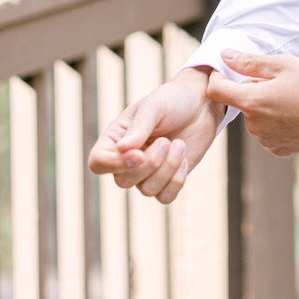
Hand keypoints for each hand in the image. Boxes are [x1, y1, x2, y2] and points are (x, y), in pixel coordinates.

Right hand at [87, 67, 223, 203]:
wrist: (200, 106)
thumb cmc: (172, 101)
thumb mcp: (154, 108)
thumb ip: (139, 128)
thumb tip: (121, 149)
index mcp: (114, 139)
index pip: (98, 163)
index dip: (115, 164)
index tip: (140, 153)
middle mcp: (126, 160)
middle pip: (123, 181)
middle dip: (150, 164)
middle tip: (166, 141)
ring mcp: (146, 172)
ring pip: (147, 190)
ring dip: (168, 168)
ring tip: (179, 144)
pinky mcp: (167, 180)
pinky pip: (165, 197)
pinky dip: (177, 180)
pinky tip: (184, 159)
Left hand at [206, 50, 298, 157]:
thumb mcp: (283, 64)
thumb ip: (250, 62)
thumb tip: (225, 56)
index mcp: (253, 102)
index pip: (216, 91)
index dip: (218, 78)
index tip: (229, 70)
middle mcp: (255, 125)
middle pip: (241, 103)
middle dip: (253, 91)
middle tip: (280, 83)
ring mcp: (267, 140)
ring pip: (255, 118)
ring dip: (265, 107)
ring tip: (292, 99)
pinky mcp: (279, 149)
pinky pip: (268, 132)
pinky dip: (276, 123)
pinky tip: (296, 114)